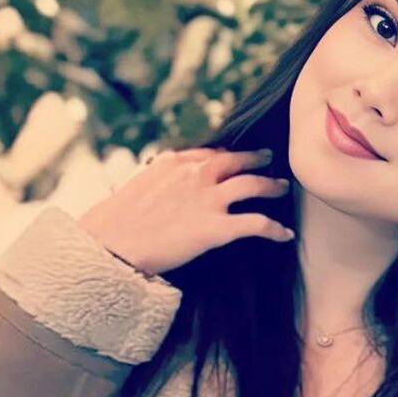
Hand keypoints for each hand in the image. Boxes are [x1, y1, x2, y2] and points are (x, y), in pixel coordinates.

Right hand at [78, 147, 292, 275]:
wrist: (112, 244)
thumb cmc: (114, 223)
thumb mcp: (136, 188)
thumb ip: (158, 183)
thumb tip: (160, 189)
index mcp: (174, 162)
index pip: (209, 153)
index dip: (227, 154)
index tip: (235, 157)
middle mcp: (196, 175)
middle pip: (236, 160)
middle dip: (256, 159)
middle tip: (269, 159)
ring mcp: (208, 200)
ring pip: (253, 184)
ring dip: (272, 186)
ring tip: (283, 188)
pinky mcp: (217, 228)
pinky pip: (256, 224)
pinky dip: (275, 229)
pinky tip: (285, 234)